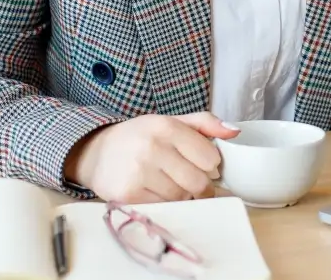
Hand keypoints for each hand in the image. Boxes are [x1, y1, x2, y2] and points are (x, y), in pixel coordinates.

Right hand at [64, 112, 239, 202]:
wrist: (95, 152)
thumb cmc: (140, 138)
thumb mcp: (170, 122)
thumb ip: (205, 124)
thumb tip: (235, 131)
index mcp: (166, 126)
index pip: (209, 157)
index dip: (211, 166)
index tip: (203, 167)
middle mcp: (152, 148)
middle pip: (198, 182)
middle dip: (201, 188)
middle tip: (193, 185)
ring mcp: (139, 172)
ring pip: (181, 198)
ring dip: (182, 197)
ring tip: (170, 186)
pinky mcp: (128, 194)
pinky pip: (163, 208)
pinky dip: (165, 205)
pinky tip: (157, 194)